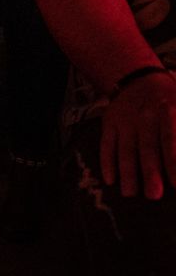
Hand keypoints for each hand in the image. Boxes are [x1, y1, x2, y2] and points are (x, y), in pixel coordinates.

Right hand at [100, 70, 175, 199]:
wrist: (140, 80)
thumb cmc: (172, 99)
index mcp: (169, 110)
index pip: (170, 138)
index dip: (173, 161)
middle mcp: (145, 117)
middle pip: (147, 147)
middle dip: (150, 172)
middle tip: (154, 194)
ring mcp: (125, 121)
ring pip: (126, 149)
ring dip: (128, 172)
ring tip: (131, 193)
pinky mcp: (109, 124)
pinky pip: (106, 144)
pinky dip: (107, 161)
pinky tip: (110, 179)